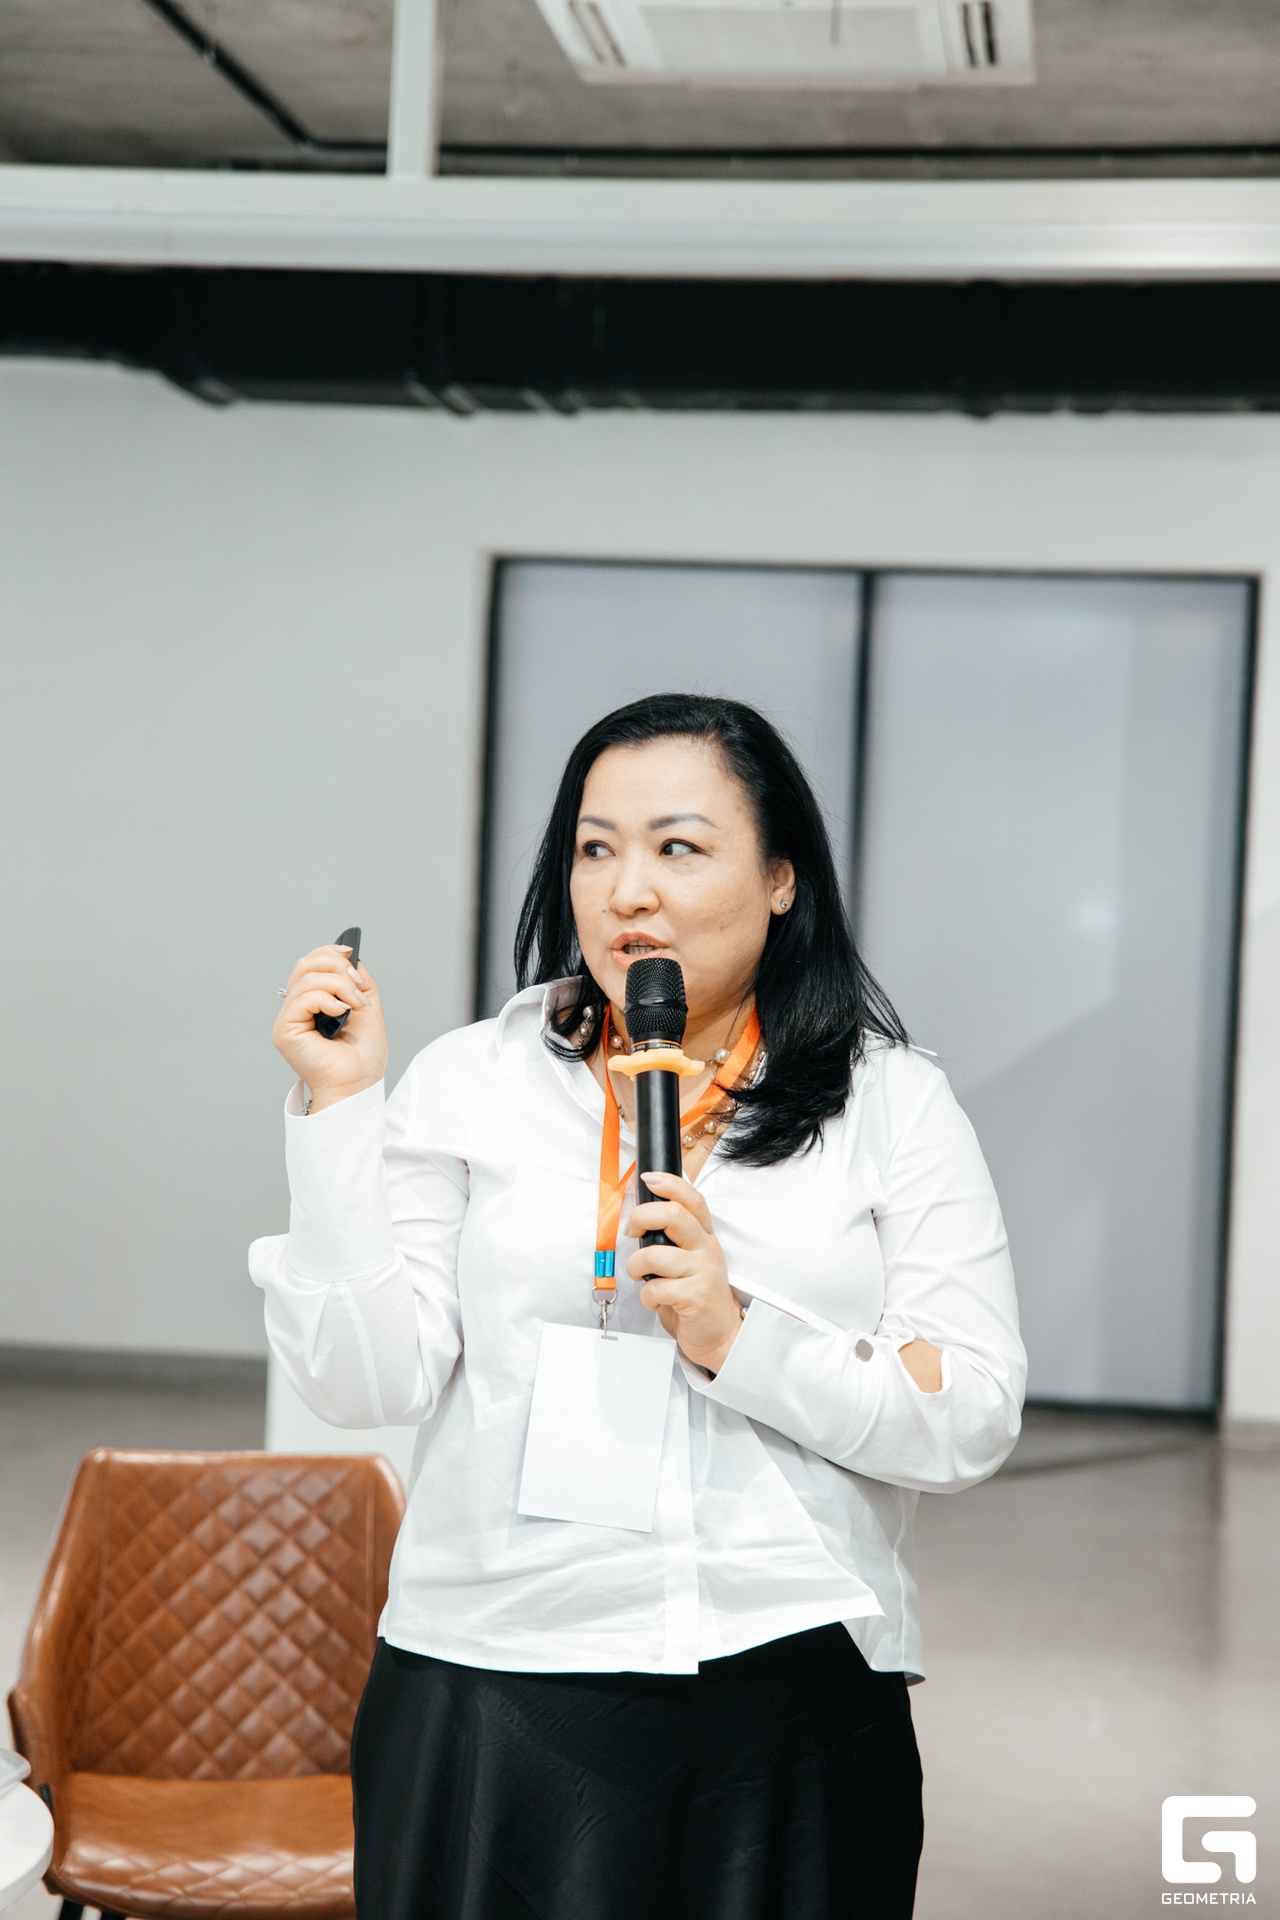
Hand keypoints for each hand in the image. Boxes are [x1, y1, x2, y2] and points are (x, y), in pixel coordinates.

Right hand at [271, 943, 388, 1111]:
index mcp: (313, 1002)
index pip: (310, 963)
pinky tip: (341, 1012)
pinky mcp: (285, 1030)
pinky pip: (303, 998)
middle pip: (305, 965)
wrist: (359, 1083)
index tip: (351, 952)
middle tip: (357, 984)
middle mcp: (297, 1008)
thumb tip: (350, 959)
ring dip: (339, 985)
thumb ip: (357, 980)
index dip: (329, 952)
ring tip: (356, 1004)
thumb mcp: (366, 1005)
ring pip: (307, 979)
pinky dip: (327, 999)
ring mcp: (289, 1019)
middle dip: (336, 965)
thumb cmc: (362, 1056)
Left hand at [624, 1171, 743, 1373]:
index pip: (692, 1199)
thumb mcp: (687, 1260)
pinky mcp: (696, 1295)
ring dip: (636, 1266)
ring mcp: (703, 1271)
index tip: (648, 1179)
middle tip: (632, 1231)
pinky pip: (656, 1287)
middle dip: (642, 1217)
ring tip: (640, 1276)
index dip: (669, 1184)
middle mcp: (706, 1248)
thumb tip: (638, 1218)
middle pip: (673, 1215)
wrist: (720, 1334)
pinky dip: (647, 1296)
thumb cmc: (694, 1295)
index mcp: (704, 1236)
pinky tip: (656, 1300)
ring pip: (655, 1254)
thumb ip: (670, 1239)